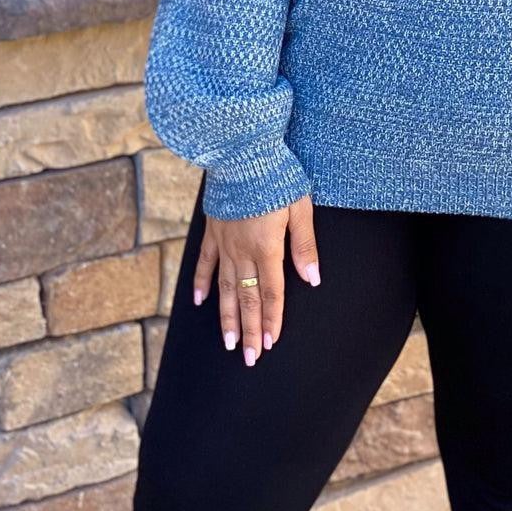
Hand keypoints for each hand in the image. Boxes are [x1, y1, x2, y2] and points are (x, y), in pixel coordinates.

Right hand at [193, 191, 321, 364]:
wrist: (241, 152)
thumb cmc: (276, 176)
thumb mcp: (300, 206)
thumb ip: (304, 244)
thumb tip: (312, 279)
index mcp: (267, 247)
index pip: (271, 293)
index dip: (271, 320)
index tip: (269, 344)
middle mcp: (243, 251)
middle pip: (247, 298)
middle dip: (249, 330)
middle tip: (248, 358)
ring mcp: (224, 242)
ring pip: (225, 288)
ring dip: (227, 317)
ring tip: (227, 342)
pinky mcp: (212, 229)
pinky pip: (204, 262)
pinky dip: (201, 282)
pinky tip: (199, 302)